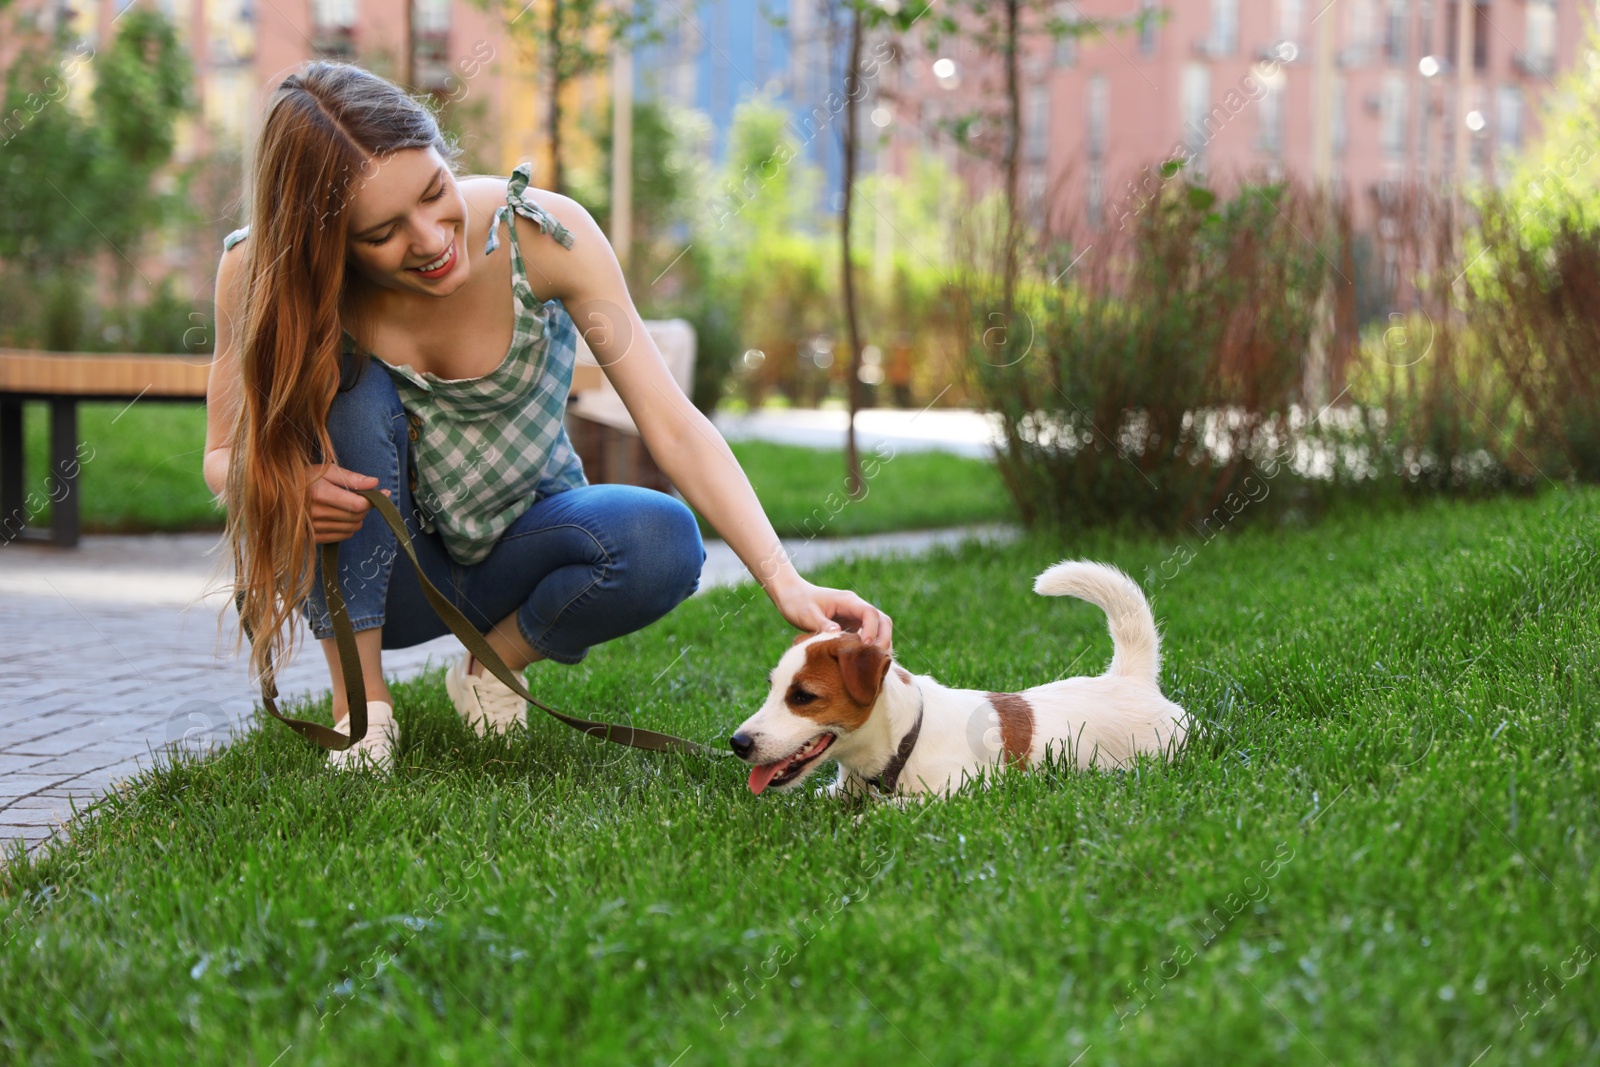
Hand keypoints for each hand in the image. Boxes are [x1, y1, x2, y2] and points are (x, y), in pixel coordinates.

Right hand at [305, 462, 388, 543]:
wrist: (276, 494)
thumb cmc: (303, 478)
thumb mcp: (325, 470)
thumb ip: (351, 477)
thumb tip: (375, 483)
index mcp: (320, 494)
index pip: (358, 504)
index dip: (374, 500)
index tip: (384, 492)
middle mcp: (316, 514)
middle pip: (358, 516)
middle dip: (365, 506)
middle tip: (362, 495)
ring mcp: (313, 528)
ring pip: (352, 528)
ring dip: (357, 517)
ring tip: (348, 504)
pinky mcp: (312, 538)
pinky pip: (342, 536)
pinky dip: (348, 527)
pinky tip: (340, 515)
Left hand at [772, 578, 892, 651]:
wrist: (791, 595)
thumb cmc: (797, 602)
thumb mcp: (806, 614)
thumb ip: (822, 624)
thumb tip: (838, 634)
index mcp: (847, 601)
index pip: (870, 613)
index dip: (872, 630)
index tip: (865, 646)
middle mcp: (855, 608)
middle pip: (882, 621)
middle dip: (884, 639)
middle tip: (876, 660)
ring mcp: (855, 617)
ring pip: (879, 629)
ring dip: (880, 645)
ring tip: (873, 665)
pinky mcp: (851, 627)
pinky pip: (868, 636)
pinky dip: (870, 648)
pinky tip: (863, 663)